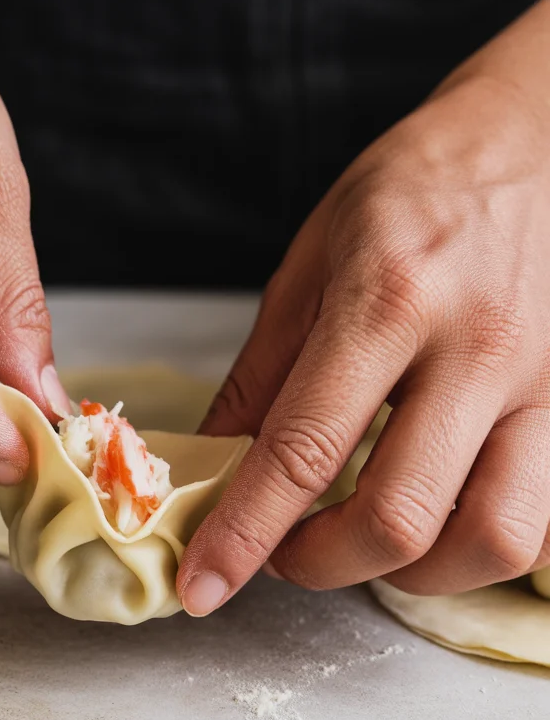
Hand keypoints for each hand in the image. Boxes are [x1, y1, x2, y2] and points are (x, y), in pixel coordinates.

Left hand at [179, 22, 549, 613]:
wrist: (539, 133)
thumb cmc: (414, 188)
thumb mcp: (311, 263)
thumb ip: (261, 376)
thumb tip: (211, 466)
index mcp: (388, 301)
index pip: (302, 452)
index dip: (243, 536)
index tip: (203, 587)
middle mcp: (476, 350)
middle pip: (402, 520)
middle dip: (323, 565)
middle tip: (287, 550)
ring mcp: (548, 382)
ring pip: (494, 541)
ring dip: (413, 572)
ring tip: (366, 542)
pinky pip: (546, 520)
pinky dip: (483, 544)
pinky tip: (442, 518)